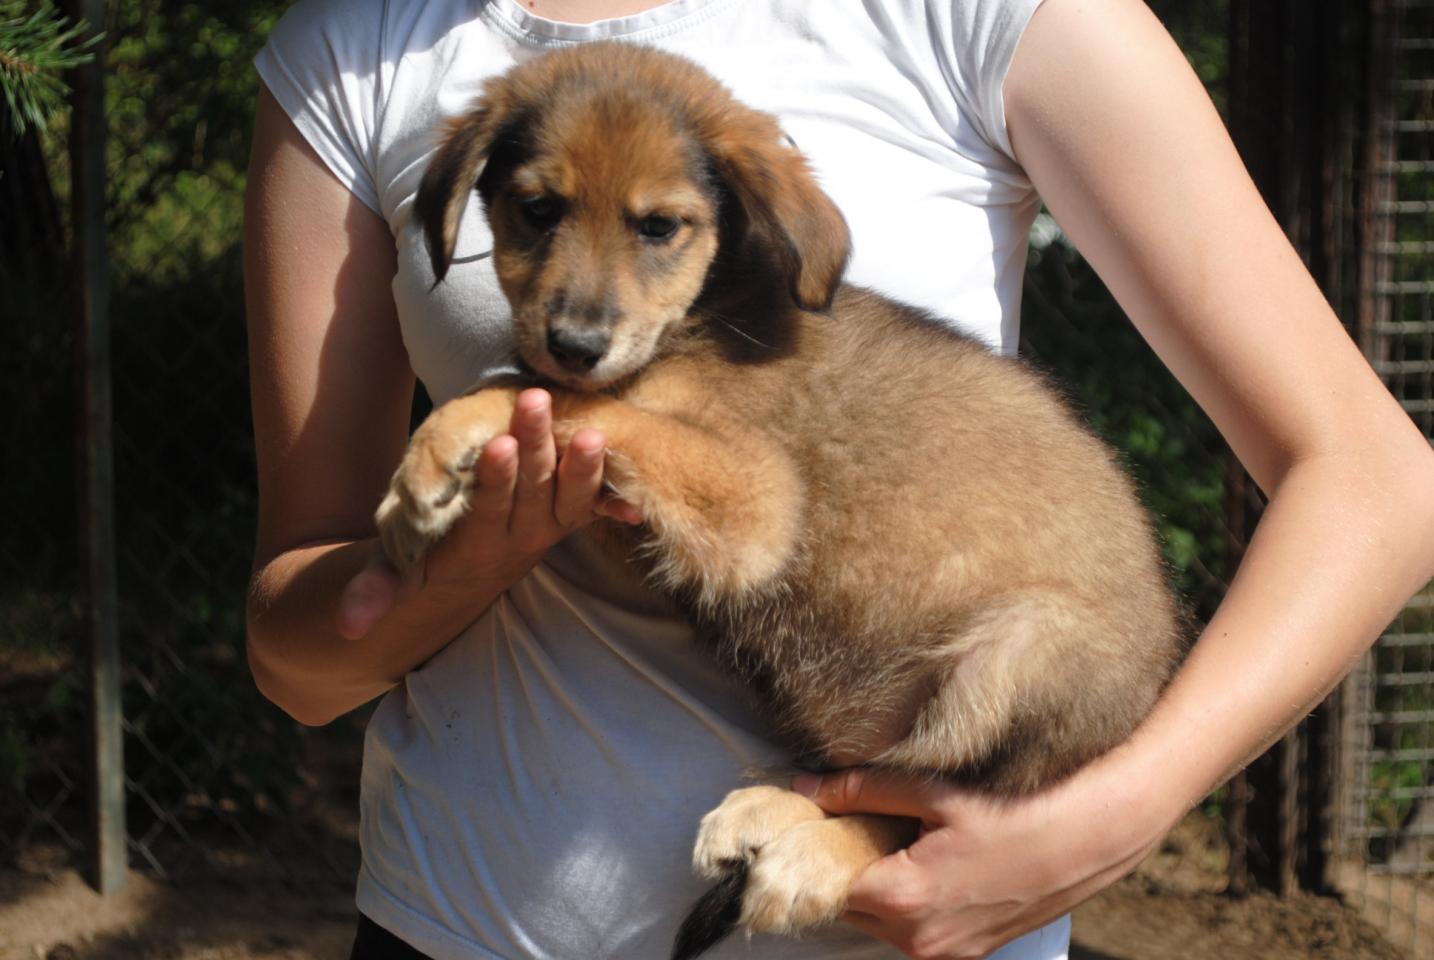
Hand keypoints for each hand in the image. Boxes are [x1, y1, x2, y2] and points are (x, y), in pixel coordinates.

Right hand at [336, 389, 638, 637]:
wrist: (465, 578)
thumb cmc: (422, 557)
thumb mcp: (398, 572)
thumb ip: (376, 591)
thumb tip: (348, 626)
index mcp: (478, 546)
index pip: (490, 510)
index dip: (497, 481)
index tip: (497, 444)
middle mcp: (522, 539)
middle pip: (534, 491)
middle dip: (537, 446)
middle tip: (537, 401)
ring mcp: (551, 529)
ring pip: (572, 495)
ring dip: (584, 463)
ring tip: (593, 425)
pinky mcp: (569, 518)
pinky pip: (595, 501)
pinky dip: (611, 487)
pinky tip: (627, 457)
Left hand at [792, 757, 1171, 959]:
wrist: (1096, 834)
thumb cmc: (1020, 807)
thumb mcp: (934, 791)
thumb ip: (860, 791)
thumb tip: (806, 790)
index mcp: (904, 899)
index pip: (827, 883)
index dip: (817, 848)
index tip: (812, 818)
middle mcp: (921, 940)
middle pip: (853, 904)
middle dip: (848, 863)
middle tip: (862, 816)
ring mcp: (949, 953)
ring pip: (883, 919)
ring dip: (881, 882)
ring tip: (905, 834)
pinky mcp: (972, 952)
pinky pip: (918, 929)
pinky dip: (912, 898)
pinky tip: (933, 857)